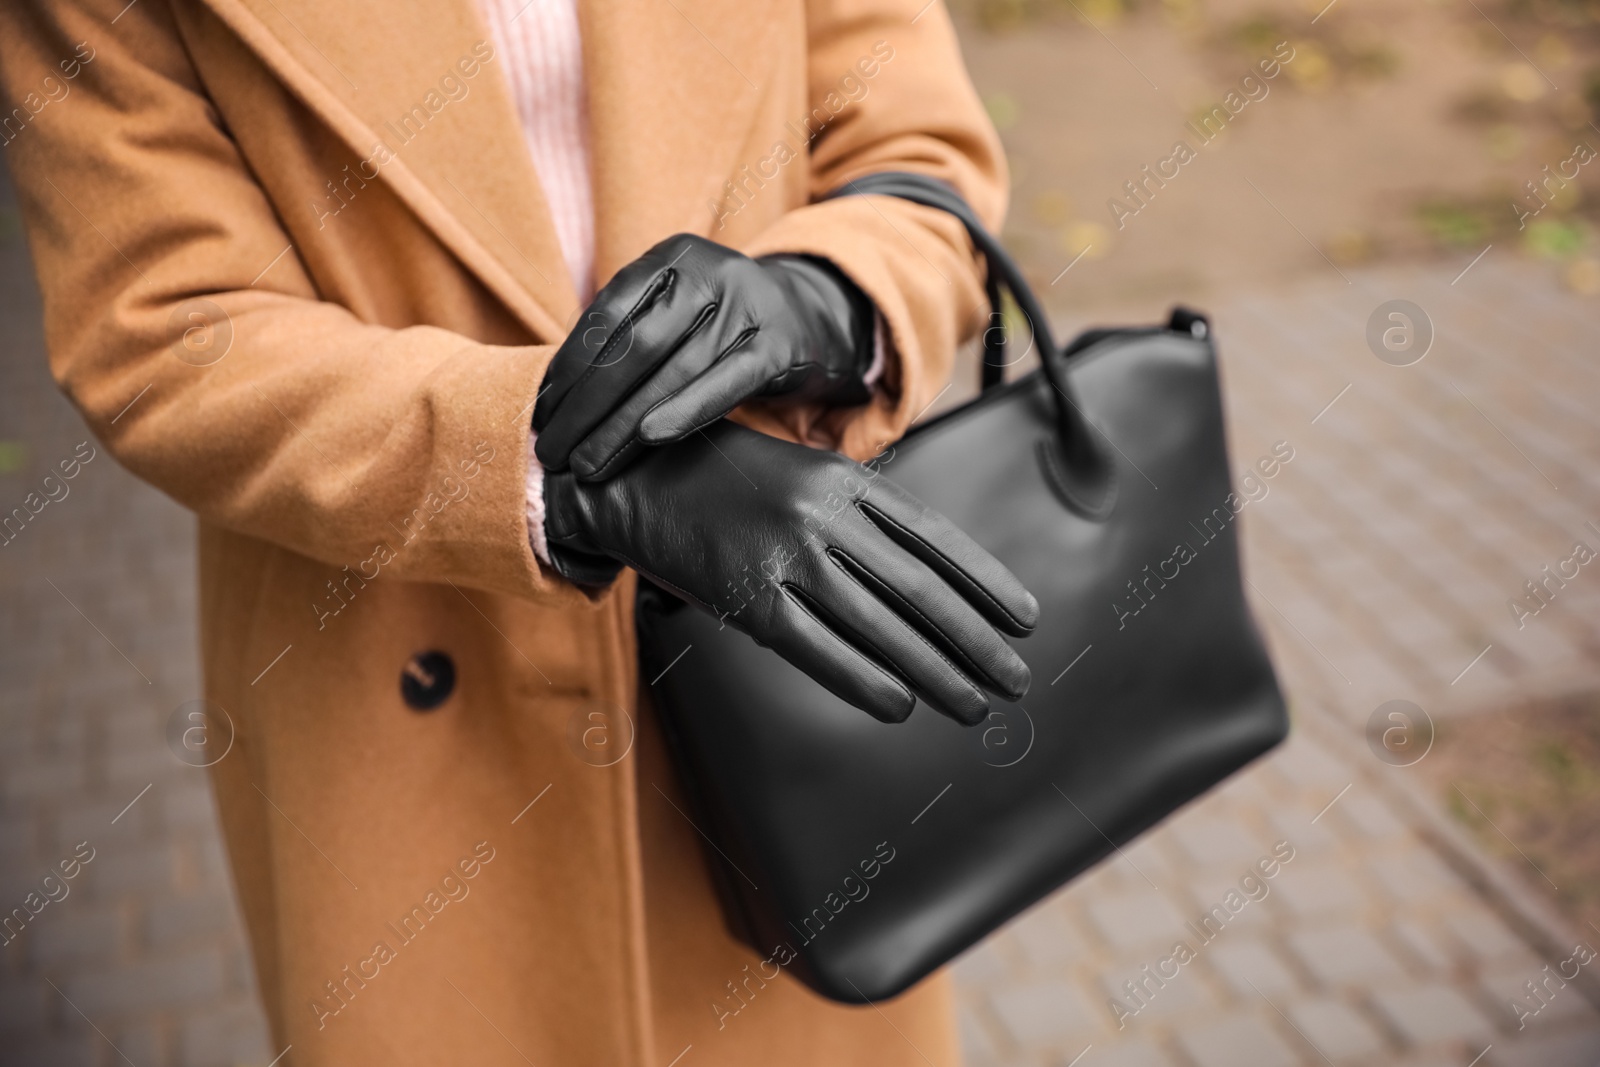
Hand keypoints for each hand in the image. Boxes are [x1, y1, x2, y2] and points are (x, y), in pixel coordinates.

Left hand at [533, 234, 874, 480]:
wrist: (812, 319)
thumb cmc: (725, 325)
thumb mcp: (679, 309)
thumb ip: (629, 334)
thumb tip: (556, 397)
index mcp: (673, 257)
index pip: (607, 314)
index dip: (569, 367)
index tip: (542, 412)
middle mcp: (711, 272)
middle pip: (635, 344)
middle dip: (587, 404)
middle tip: (553, 449)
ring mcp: (749, 306)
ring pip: (673, 370)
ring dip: (622, 424)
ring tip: (587, 463)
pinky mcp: (780, 346)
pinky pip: (726, 383)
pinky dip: (685, 409)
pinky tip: (649, 437)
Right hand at [543, 421, 1036, 724]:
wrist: (641, 477)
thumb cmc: (737, 484)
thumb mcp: (810, 476)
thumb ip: (866, 518)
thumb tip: (936, 584)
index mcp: (847, 481)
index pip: (936, 539)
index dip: (986, 583)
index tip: (1025, 621)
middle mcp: (823, 515)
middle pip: (919, 589)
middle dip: (975, 639)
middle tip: (1016, 679)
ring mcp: (785, 556)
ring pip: (879, 624)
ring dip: (935, 670)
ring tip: (974, 704)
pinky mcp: (747, 596)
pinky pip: (818, 649)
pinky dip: (865, 680)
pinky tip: (901, 705)